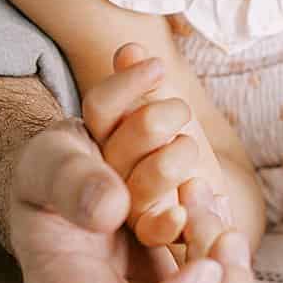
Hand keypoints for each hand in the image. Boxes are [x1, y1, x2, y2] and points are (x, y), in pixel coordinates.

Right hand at [9, 92, 254, 282]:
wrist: (71, 190)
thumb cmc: (53, 179)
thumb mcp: (46, 159)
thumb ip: (68, 177)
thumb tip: (110, 207)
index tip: (204, 262)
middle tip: (222, 233)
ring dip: (234, 281)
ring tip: (211, 211)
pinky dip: (233, 268)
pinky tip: (211, 217)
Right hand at [85, 43, 217, 249]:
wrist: (178, 192)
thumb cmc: (160, 137)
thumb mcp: (149, 103)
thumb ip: (139, 81)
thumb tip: (131, 49)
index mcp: (95, 136)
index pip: (101, 107)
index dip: (126, 86)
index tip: (156, 65)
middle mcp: (103, 173)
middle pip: (118, 147)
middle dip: (151, 123)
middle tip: (178, 112)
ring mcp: (125, 206)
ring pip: (138, 188)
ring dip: (167, 165)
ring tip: (187, 147)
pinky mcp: (150, 234)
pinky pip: (152, 233)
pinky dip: (167, 223)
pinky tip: (181, 214)